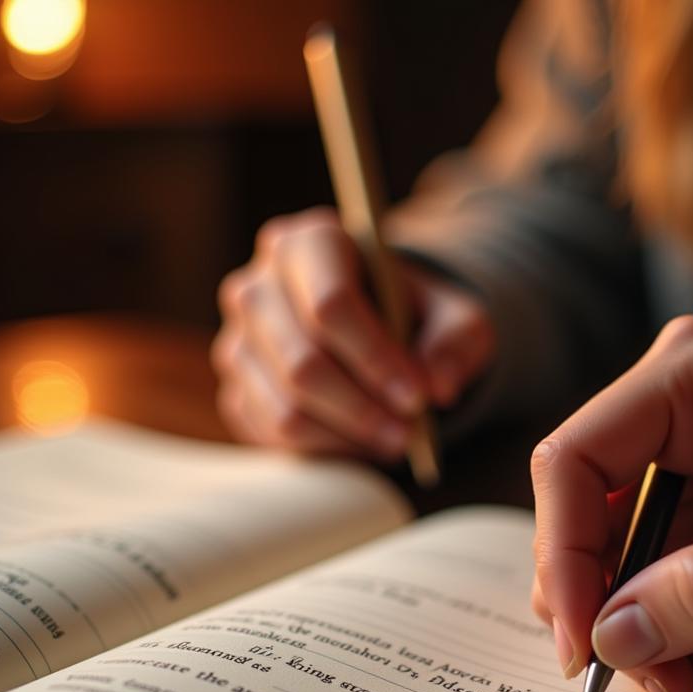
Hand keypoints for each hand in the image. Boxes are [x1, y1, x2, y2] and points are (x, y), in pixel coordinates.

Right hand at [212, 208, 494, 459]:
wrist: (378, 328)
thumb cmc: (416, 315)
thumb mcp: (456, 319)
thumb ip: (455, 346)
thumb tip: (439, 387)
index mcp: (310, 243)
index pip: (329, 305)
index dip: (376, 359)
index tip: (418, 398)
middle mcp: (258, 285)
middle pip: (303, 363)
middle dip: (363, 408)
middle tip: (410, 432)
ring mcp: (238, 340)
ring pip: (286, 407)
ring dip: (347, 435)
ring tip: (395, 440)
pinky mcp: (236, 389)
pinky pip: (273, 434)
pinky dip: (323, 449)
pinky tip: (362, 442)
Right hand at [531, 316, 692, 691]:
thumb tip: (612, 638)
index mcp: (687, 378)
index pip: (573, 460)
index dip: (564, 554)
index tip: (583, 642)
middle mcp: (664, 415)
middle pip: (580, 518)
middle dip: (607, 608)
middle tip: (651, 677)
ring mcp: (673, 468)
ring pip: (608, 562)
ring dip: (642, 633)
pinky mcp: (687, 515)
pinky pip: (647, 583)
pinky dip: (671, 634)